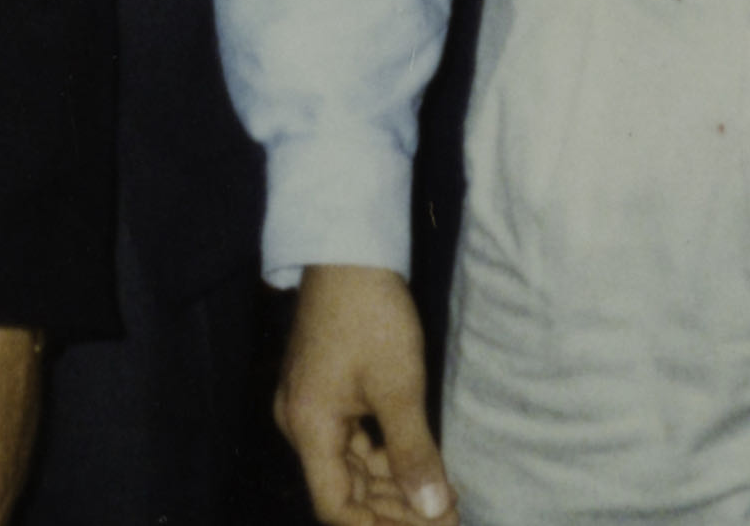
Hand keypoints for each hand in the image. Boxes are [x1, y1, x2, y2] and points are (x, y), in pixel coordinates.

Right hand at [272, 265, 451, 523]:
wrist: (349, 250)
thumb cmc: (371, 314)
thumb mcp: (399, 388)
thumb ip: (415, 454)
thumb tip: (434, 512)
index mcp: (308, 428)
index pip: (335, 506)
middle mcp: (300, 424)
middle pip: (345, 489)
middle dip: (395, 508)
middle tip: (448, 514)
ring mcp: (310, 405)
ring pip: (351, 466)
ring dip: (393, 484)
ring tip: (442, 496)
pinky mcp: (324, 390)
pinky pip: (352, 440)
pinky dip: (384, 455)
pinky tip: (418, 462)